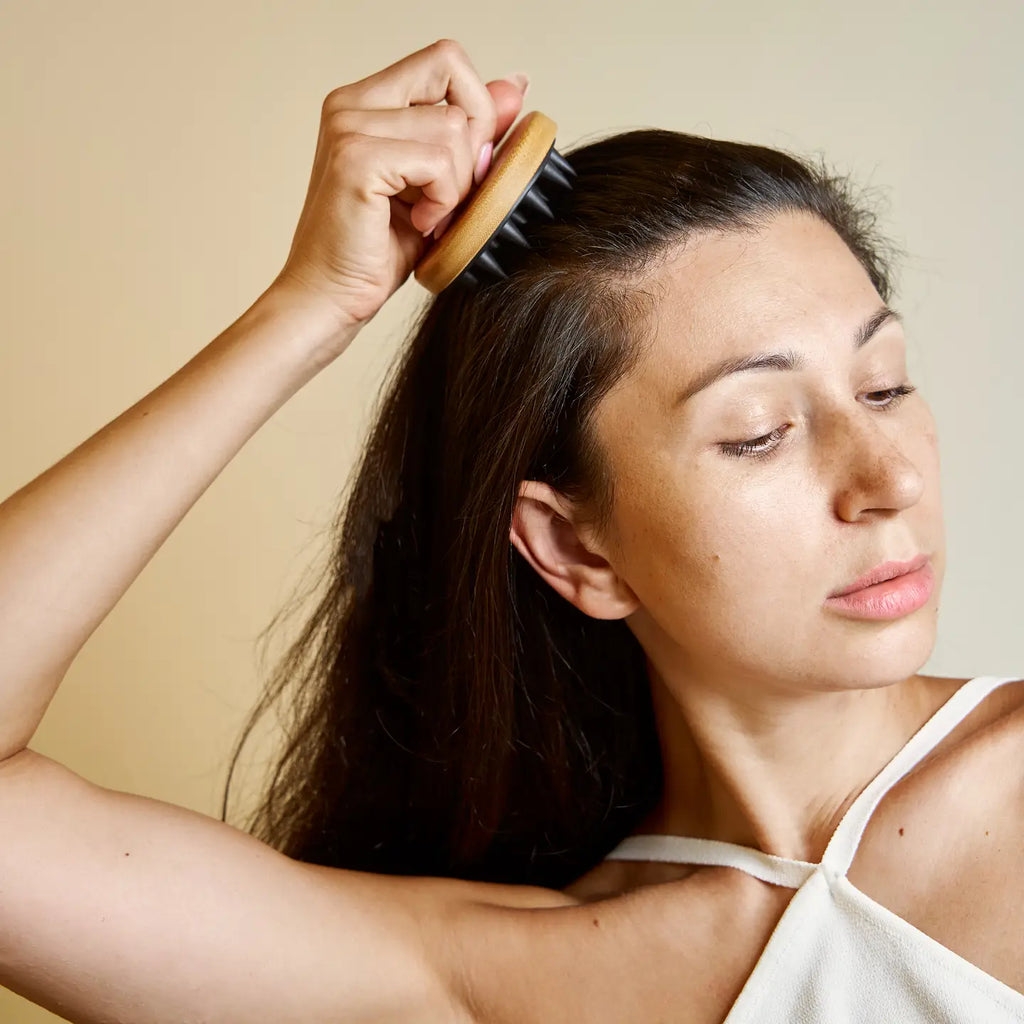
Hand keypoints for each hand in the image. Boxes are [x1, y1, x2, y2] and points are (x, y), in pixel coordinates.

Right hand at [269, 39, 527, 334]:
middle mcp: (351, 104)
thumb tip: (517, 85)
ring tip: (429, 219)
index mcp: (366, 101)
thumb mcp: (439, 183)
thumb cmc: (375, 251)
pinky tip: (420, 226)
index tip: (464, 165)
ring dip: (458, 187)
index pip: (446, 60)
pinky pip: (440, 163)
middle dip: (472, 148)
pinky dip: (444, 202)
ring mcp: (349, 127)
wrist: (330, 299)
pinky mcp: (357, 160)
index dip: (475, 107)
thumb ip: (470, 132)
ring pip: (454, 129)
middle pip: (454, 81)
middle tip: (447, 199)